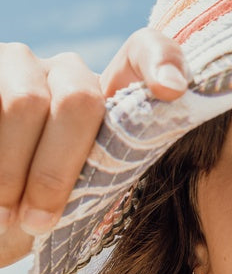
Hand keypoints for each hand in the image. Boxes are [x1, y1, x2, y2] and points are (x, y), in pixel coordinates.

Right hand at [0, 30, 188, 268]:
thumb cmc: (47, 210)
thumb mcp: (94, 195)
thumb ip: (124, 170)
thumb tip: (161, 158)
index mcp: (107, 93)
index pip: (146, 52)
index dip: (163, 61)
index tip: (174, 90)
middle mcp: (66, 69)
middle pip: (78, 99)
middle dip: (56, 170)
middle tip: (39, 221)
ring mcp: (17, 64)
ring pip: (24, 103)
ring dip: (12, 170)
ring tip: (4, 216)